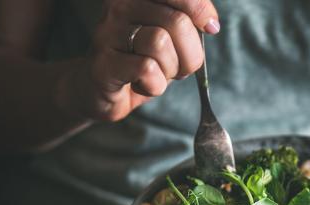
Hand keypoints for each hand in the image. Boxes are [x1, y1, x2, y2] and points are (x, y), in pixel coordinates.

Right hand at [62, 0, 218, 121]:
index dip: (200, 9)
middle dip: (189, 54)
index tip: (211, 28)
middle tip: (178, 68)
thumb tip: (211, 24)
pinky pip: (146, 69)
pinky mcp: (102, 63)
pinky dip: (155, 85)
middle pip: (177, 22)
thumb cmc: (139, 63)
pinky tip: (143, 86)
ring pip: (160, 44)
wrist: (98, 91)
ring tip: (155, 76)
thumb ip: (187, 25)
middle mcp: (119, 6)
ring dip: (169, 71)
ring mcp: (107, 33)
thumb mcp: (169, 41)